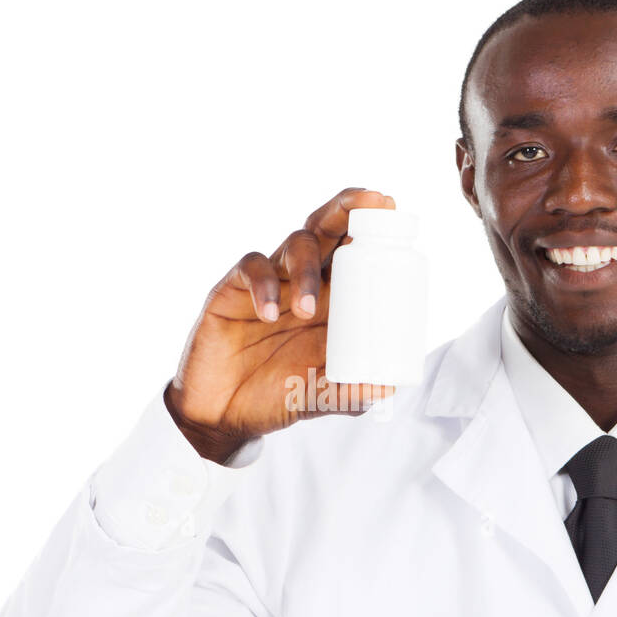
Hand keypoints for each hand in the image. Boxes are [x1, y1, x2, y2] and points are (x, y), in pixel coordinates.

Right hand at [165, 187, 397, 463]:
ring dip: (306, 270)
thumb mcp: (321, 398)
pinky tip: (269, 313)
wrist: (224, 415)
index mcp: (333, 299)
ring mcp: (271, 282)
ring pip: (294, 244)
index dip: (372, 227)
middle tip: (371, 201)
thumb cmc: (277, 396)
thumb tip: (384, 388)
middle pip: (328, 229)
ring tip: (306, 310)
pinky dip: (263, 285)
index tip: (392, 209)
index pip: (355, 251)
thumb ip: (350, 394)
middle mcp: (304, 281)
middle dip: (349, 209)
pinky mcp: (233, 290)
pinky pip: (251, 269)